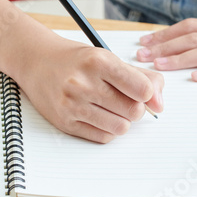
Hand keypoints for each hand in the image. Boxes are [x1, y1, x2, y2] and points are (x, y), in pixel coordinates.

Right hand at [18, 36, 163, 143]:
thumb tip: (160, 104)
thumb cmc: (77, 60)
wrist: (37, 61)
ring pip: (121, 128)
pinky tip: (99, 115)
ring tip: (111, 108)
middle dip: (136, 108)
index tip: (141, 91)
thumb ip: (141, 78)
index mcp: (98, 61)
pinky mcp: (65, 122)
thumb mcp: (109, 58)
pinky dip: (108, 130)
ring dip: (122, 120)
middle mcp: (83, 83)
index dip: (148, 93)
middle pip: (134, 111)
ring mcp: (72, 105)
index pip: (142, 89)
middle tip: (124, 99)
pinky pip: (103, 137)